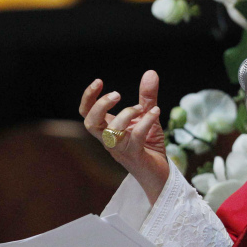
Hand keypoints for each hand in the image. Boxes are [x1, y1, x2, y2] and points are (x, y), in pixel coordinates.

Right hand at [79, 71, 168, 203]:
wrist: (159, 173)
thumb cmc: (148, 144)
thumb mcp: (148, 115)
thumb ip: (147, 96)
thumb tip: (150, 72)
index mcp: (108, 128)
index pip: (87, 113)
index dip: (88, 97)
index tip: (99, 81)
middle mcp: (110, 139)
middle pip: (90, 123)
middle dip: (100, 106)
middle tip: (117, 94)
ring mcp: (121, 149)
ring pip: (111, 133)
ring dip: (126, 115)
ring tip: (142, 107)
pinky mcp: (135, 156)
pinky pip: (135, 139)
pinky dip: (145, 123)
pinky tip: (156, 113)